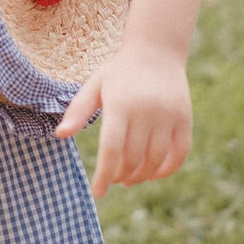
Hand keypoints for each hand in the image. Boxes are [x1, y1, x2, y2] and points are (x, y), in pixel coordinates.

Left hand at [55, 43, 191, 197]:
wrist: (155, 51)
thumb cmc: (118, 72)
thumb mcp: (94, 85)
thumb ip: (77, 110)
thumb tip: (59, 135)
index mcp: (120, 104)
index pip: (112, 149)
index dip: (104, 174)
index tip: (97, 192)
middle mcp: (146, 111)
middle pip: (133, 158)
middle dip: (121, 175)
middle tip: (114, 180)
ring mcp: (168, 116)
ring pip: (156, 160)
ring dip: (142, 176)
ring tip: (130, 178)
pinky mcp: (184, 119)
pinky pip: (180, 153)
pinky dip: (167, 169)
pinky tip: (154, 173)